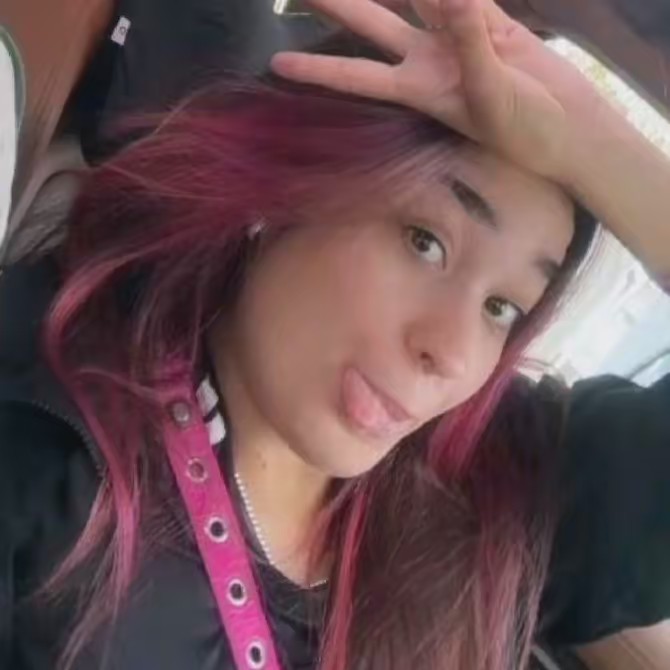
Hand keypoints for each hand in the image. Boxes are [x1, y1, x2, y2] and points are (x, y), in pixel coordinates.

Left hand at [271, 0, 603, 180]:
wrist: (565, 126)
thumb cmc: (523, 130)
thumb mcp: (490, 95)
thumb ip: (470, 44)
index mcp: (417, 90)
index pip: (357, 76)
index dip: (319, 70)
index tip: (277, 65)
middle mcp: (426, 61)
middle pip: (372, 25)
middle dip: (339, 4)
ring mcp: (454, 39)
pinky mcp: (487, 22)